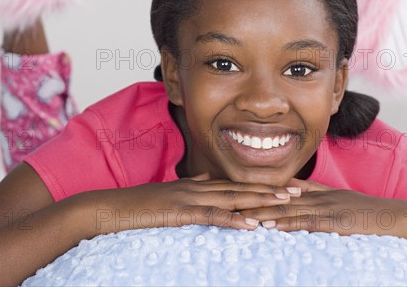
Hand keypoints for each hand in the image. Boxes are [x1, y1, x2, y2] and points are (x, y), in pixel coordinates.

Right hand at [76, 174, 301, 235]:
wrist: (109, 208)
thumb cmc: (135, 205)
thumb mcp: (166, 194)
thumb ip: (187, 188)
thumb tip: (202, 181)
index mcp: (194, 185)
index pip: (233, 185)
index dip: (258, 186)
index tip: (281, 187)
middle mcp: (196, 187)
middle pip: (240, 188)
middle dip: (269, 190)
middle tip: (297, 192)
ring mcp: (189, 198)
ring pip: (232, 199)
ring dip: (260, 201)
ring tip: (286, 204)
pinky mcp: (180, 212)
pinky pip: (211, 216)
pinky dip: (233, 220)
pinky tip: (251, 225)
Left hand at [239, 178, 406, 238]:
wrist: (401, 217)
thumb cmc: (373, 215)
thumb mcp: (343, 205)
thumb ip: (322, 202)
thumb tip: (300, 203)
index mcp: (320, 192)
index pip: (284, 188)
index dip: (260, 189)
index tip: (237, 190)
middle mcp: (319, 196)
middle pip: (279, 197)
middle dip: (254, 200)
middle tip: (229, 201)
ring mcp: (327, 207)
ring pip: (287, 208)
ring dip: (262, 211)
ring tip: (238, 214)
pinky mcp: (335, 221)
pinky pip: (305, 221)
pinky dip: (285, 222)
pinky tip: (268, 225)